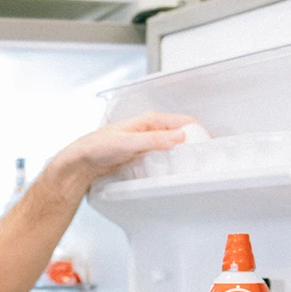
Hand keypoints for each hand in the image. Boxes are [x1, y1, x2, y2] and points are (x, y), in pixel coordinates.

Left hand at [49, 111, 199, 188]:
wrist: (82, 162)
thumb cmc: (97, 147)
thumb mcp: (129, 142)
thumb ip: (154, 140)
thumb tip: (179, 137)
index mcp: (149, 120)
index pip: (183, 121)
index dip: (198, 131)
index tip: (209, 145)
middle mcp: (150, 129)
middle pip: (181, 134)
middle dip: (193, 144)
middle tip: (203, 158)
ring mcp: (147, 143)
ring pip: (173, 147)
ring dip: (183, 154)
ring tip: (192, 166)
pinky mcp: (142, 155)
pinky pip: (163, 157)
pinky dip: (171, 162)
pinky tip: (173, 171)